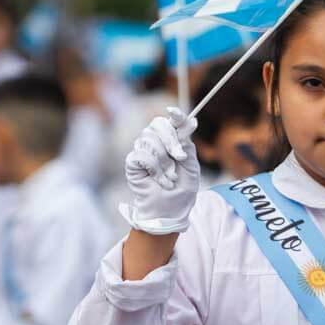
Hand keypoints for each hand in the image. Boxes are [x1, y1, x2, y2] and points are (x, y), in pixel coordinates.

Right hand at [119, 107, 200, 234]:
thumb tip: (191, 120)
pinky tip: (160, 180)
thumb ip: (187, 143)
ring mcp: (142, 150)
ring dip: (165, 161)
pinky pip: (142, 155)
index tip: (176, 114)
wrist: (171, 210)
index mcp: (170, 139)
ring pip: (150, 140)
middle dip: (171, 140)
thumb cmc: (182, 188)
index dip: (174, 115)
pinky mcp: (133, 162)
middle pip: (157, 124)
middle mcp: (154, 141)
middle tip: (181, 158)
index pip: (170, 120)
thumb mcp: (191, 164)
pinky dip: (155, 169)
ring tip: (171, 177)